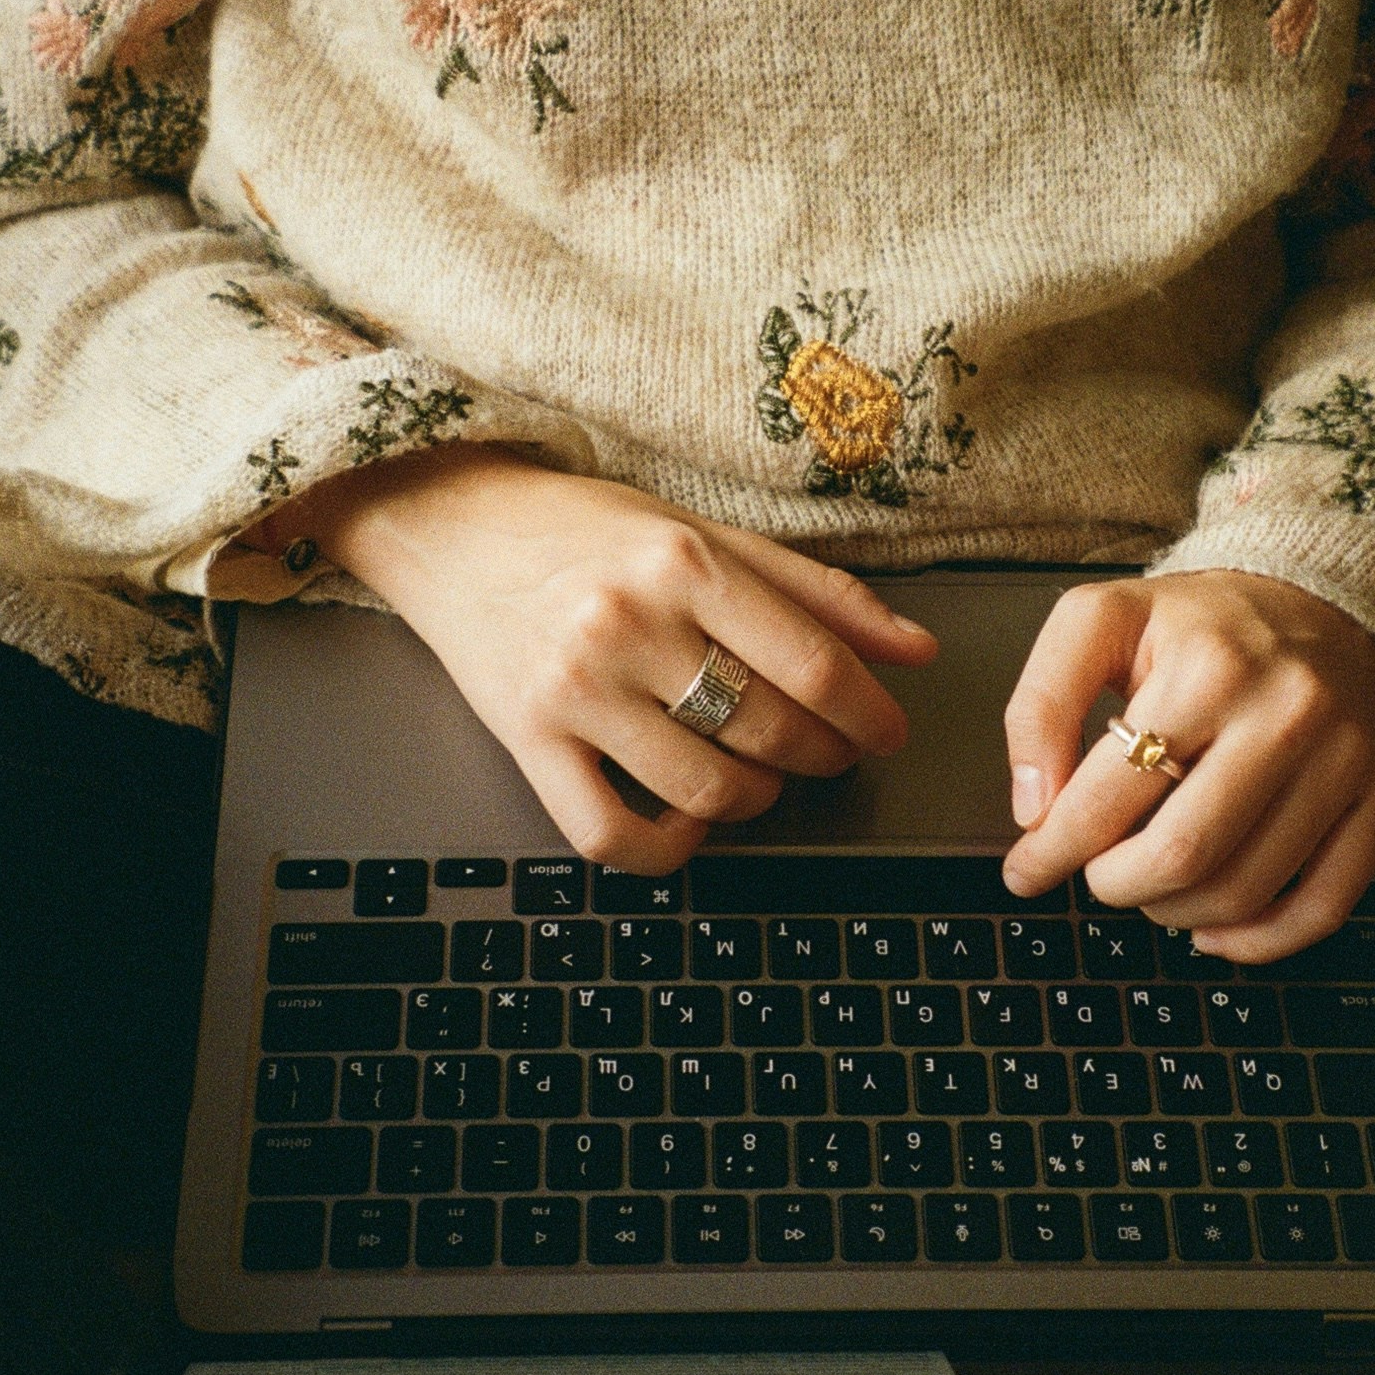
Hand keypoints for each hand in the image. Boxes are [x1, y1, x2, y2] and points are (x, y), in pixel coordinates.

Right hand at [283, 447, 934, 871]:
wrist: (456, 526)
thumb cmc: (590, 530)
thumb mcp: (706, 536)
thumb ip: (816, 592)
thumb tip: (918, 650)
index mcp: (684, 562)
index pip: (811, 663)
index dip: (868, 714)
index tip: (886, 733)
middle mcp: (629, 623)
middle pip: (768, 731)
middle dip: (822, 757)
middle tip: (829, 752)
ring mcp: (574, 688)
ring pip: (705, 790)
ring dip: (757, 801)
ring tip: (761, 779)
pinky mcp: (525, 739)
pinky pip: (610, 834)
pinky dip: (668, 848)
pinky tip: (689, 821)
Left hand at [1000, 570, 1374, 961]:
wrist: (1317, 596)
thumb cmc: (1201, 620)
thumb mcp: (1100, 621)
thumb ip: (1042, 703)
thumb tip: (1035, 808)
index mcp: (1207, 667)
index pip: (1111, 796)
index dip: (1054, 850)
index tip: (1027, 869)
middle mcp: (1285, 713)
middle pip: (1182, 855)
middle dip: (1116, 884)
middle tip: (1097, 872)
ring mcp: (1341, 761)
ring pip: (1243, 891)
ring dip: (1175, 912)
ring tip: (1149, 886)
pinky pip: (1323, 906)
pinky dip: (1259, 940)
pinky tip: (1215, 929)